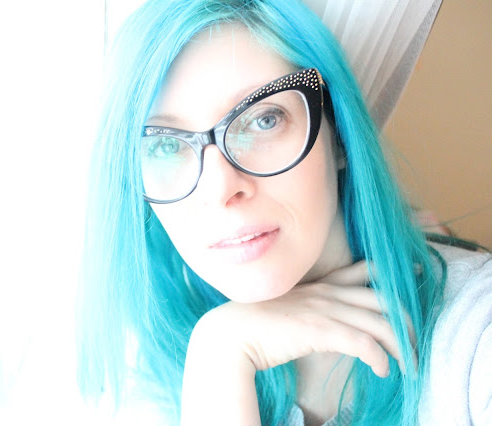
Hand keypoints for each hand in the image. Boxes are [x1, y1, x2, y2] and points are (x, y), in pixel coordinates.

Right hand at [191, 261, 415, 377]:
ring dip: (399, 345)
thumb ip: (307, 309)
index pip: (361, 271)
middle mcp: (326, 292)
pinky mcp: (321, 330)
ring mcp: (324, 309)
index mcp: (318, 285)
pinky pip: (364, 343)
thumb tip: (320, 324)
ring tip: (407, 364)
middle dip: (404, 318)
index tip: (414, 273)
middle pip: (381, 298)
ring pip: (379, 322)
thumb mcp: (285, 308)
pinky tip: (382, 370)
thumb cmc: (253, 325)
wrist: (231, 333)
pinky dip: (379, 358)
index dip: (389, 273)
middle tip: (415, 340)